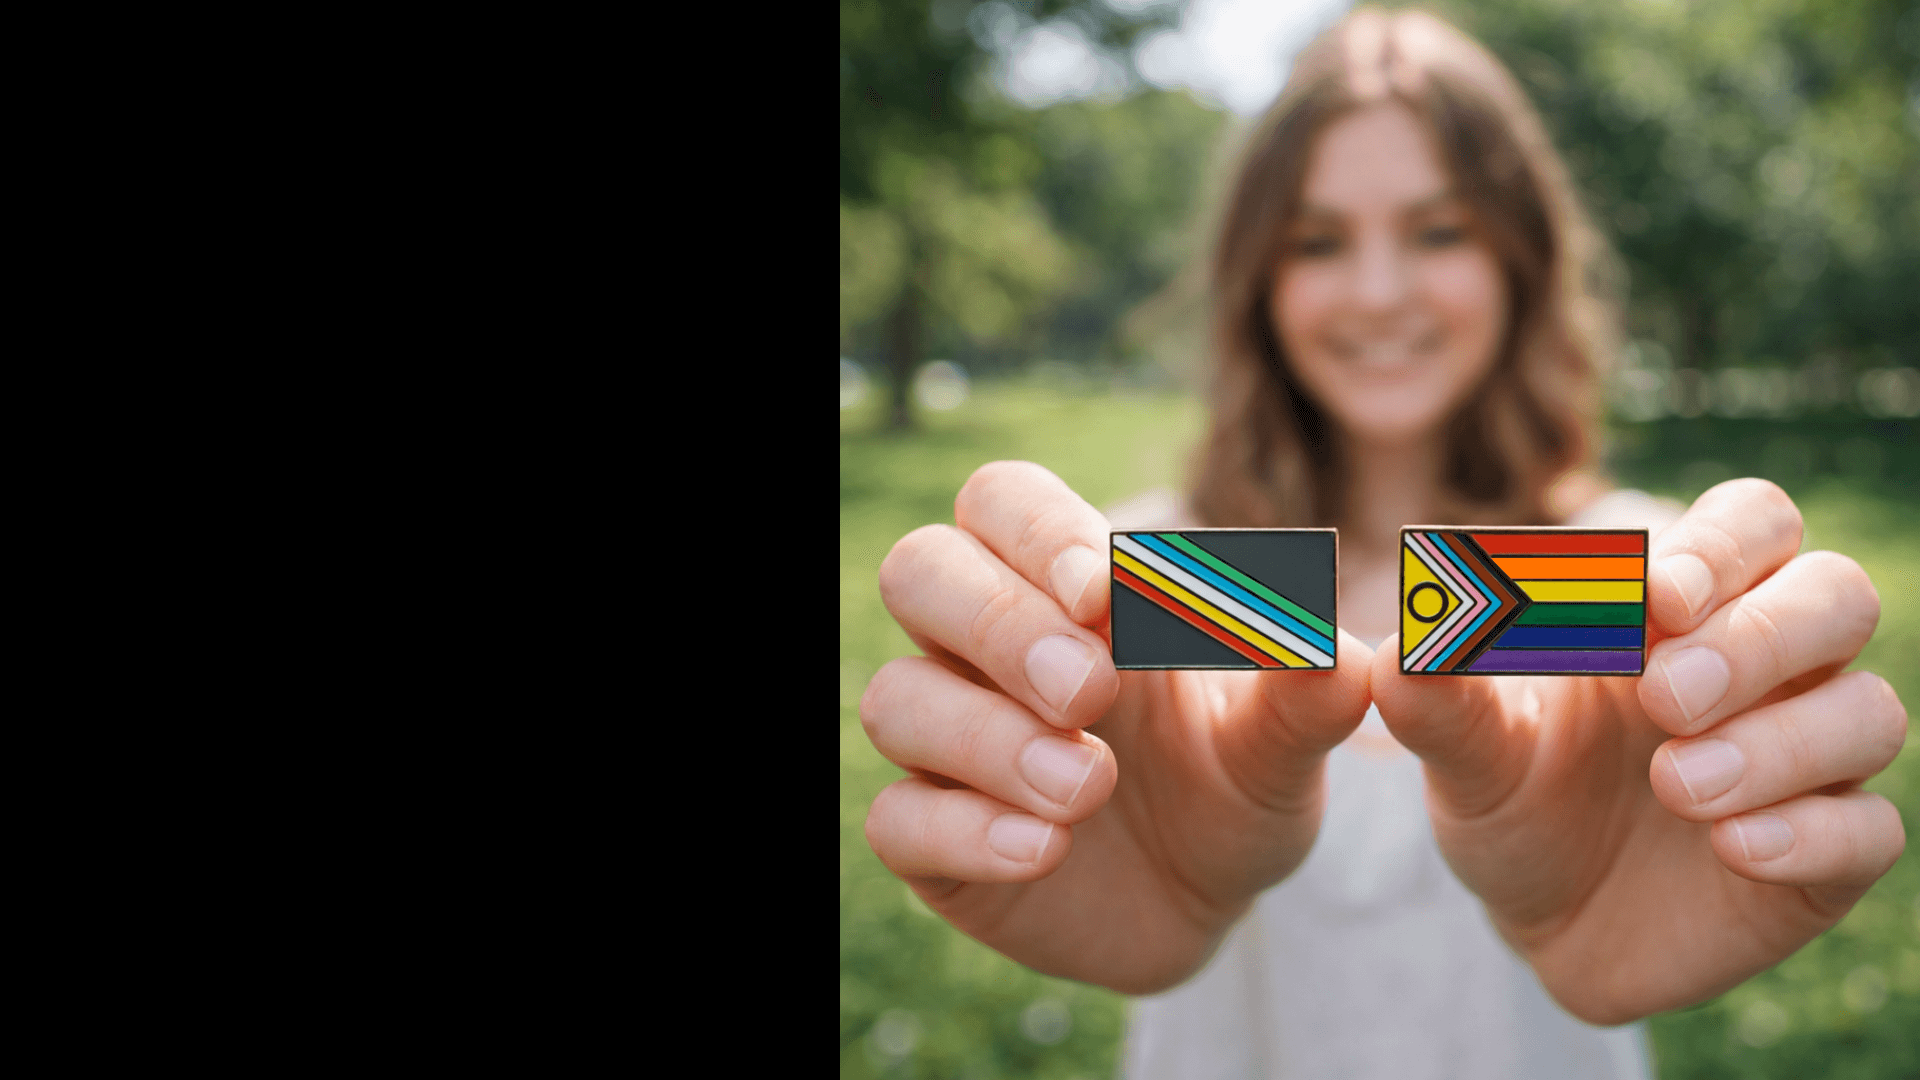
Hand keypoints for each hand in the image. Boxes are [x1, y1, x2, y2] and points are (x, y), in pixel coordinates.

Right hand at [861, 461, 1372, 992]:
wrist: (1204, 907)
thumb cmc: (1229, 789)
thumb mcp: (1282, 747)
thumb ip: (1307, 695)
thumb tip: (1345, 653)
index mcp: (1062, 589)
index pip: (1003, 502)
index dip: (1038, 531)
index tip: (1108, 593)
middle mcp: (983, 651)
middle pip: (920, 570)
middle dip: (999, 622)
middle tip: (1089, 690)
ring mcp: (946, 744)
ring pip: (897, 697)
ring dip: (988, 736)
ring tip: (1088, 791)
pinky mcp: (930, 840)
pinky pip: (897, 820)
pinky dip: (966, 831)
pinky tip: (1044, 850)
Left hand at [1370, 479, 1907, 1023]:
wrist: (1536, 921)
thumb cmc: (1512, 799)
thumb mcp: (1465, 751)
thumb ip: (1441, 694)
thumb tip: (1406, 637)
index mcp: (1685, 610)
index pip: (1753, 523)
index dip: (1721, 545)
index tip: (1655, 596)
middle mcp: (1767, 669)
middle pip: (1837, 595)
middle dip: (1759, 636)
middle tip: (1664, 696)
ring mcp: (1809, 760)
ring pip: (1868, 712)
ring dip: (1779, 742)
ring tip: (1675, 786)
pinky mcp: (1828, 856)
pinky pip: (1871, 830)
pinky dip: (1808, 833)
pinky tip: (1732, 849)